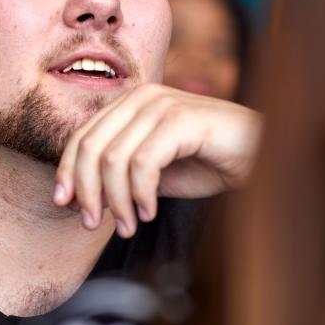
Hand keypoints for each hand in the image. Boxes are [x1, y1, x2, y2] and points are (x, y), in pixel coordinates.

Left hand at [53, 83, 260, 236]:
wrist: (260, 154)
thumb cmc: (205, 162)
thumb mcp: (150, 172)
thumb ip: (116, 178)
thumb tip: (76, 200)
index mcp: (127, 104)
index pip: (81, 137)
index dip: (67, 173)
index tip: (64, 206)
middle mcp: (140, 97)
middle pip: (90, 147)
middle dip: (86, 191)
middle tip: (92, 224)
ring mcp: (161, 104)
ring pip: (114, 158)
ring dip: (116, 200)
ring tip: (129, 226)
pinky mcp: (181, 119)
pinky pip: (144, 163)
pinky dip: (141, 194)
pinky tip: (150, 213)